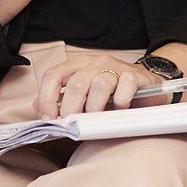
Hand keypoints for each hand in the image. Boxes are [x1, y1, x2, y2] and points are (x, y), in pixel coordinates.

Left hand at [35, 54, 162, 117]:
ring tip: (98, 118)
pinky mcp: (136, 75)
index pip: (54, 75)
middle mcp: (96, 63)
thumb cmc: (113, 94)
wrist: (148, 87)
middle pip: (76, 84)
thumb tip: (37, 106)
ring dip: (95, 107)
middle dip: (71, 109)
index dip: (47, 98)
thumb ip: (61, 99)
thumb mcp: (84, 96)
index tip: (50, 117)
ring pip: (99, 85)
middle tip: (74, 124)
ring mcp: (117, 67)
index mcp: (79, 65)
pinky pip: (124, 86)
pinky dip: (120, 102)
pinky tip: (121, 108)